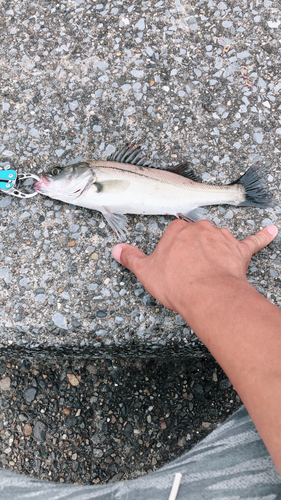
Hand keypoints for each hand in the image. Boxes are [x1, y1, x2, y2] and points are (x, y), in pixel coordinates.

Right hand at [112, 220, 277, 314]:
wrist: (207, 295)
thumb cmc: (176, 283)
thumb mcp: (145, 272)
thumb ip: (130, 258)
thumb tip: (116, 249)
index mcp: (177, 230)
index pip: (174, 233)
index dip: (173, 250)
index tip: (173, 263)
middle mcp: (200, 229)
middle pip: (196, 234)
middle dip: (194, 248)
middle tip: (189, 269)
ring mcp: (221, 238)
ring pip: (219, 238)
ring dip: (217, 248)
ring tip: (211, 268)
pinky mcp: (239, 251)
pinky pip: (253, 241)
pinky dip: (263, 236)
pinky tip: (272, 231)